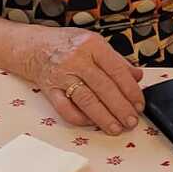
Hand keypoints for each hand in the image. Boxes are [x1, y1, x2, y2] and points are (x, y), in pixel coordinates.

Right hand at [16, 27, 145, 134]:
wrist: (33, 46)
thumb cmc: (67, 44)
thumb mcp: (94, 43)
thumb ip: (117, 61)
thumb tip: (137, 76)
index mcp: (92, 45)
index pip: (116, 70)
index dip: (130, 90)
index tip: (139, 104)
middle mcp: (77, 59)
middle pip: (103, 87)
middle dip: (120, 108)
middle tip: (131, 121)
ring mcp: (62, 75)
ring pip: (86, 100)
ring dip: (103, 117)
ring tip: (116, 128)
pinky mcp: (49, 90)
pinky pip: (65, 109)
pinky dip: (80, 119)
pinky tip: (92, 124)